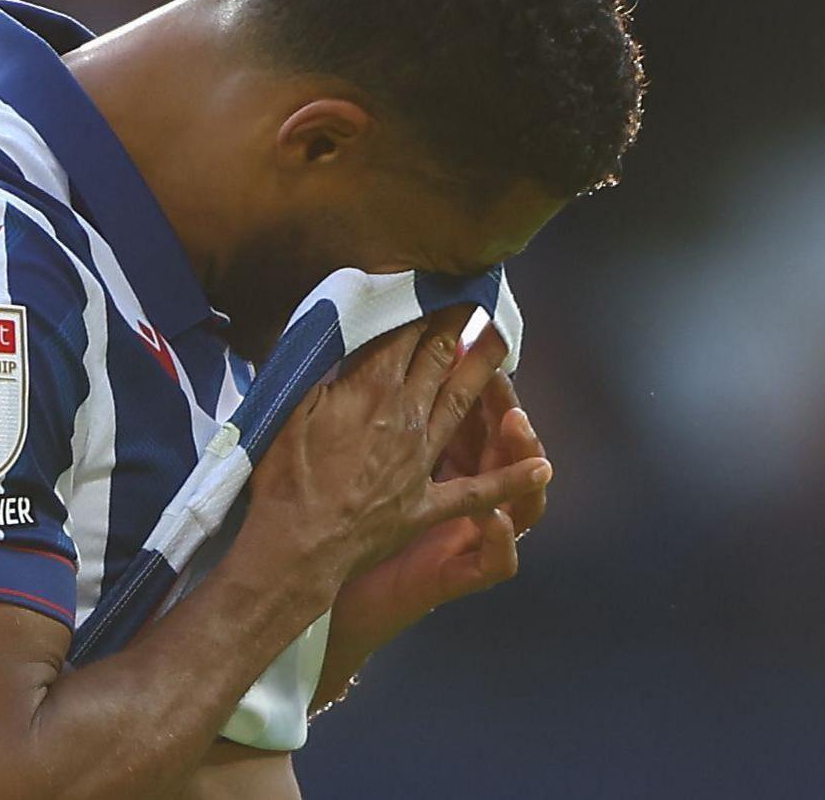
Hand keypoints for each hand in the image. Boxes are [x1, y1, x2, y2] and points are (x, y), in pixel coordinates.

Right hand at [239, 307, 552, 597]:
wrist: (294, 546)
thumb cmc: (282, 477)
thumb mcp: (287, 405)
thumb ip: (313, 364)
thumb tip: (328, 326)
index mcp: (372, 389)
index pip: (403, 332)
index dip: (420, 303)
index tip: (434, 278)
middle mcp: (406, 416)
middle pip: (436, 358)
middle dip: (453, 323)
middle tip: (472, 293)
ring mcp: (420, 461)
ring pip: (461, 404)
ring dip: (485, 371)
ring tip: (502, 339)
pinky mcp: (424, 504)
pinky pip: (477, 492)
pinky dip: (511, 481)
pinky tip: (542, 468)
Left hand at [330, 322, 550, 648]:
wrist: (317, 582)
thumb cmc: (330, 517)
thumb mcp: (352, 453)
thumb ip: (364, 410)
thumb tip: (358, 352)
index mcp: (435, 461)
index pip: (470, 413)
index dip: (477, 373)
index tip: (470, 332)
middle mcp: (460, 495)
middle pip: (503, 445)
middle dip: (506, 400)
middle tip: (502, 358)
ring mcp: (466, 537)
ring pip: (520, 501)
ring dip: (520, 460)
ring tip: (517, 424)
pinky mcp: (457, 575)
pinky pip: (497, 561)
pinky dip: (502, 541)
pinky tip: (495, 520)